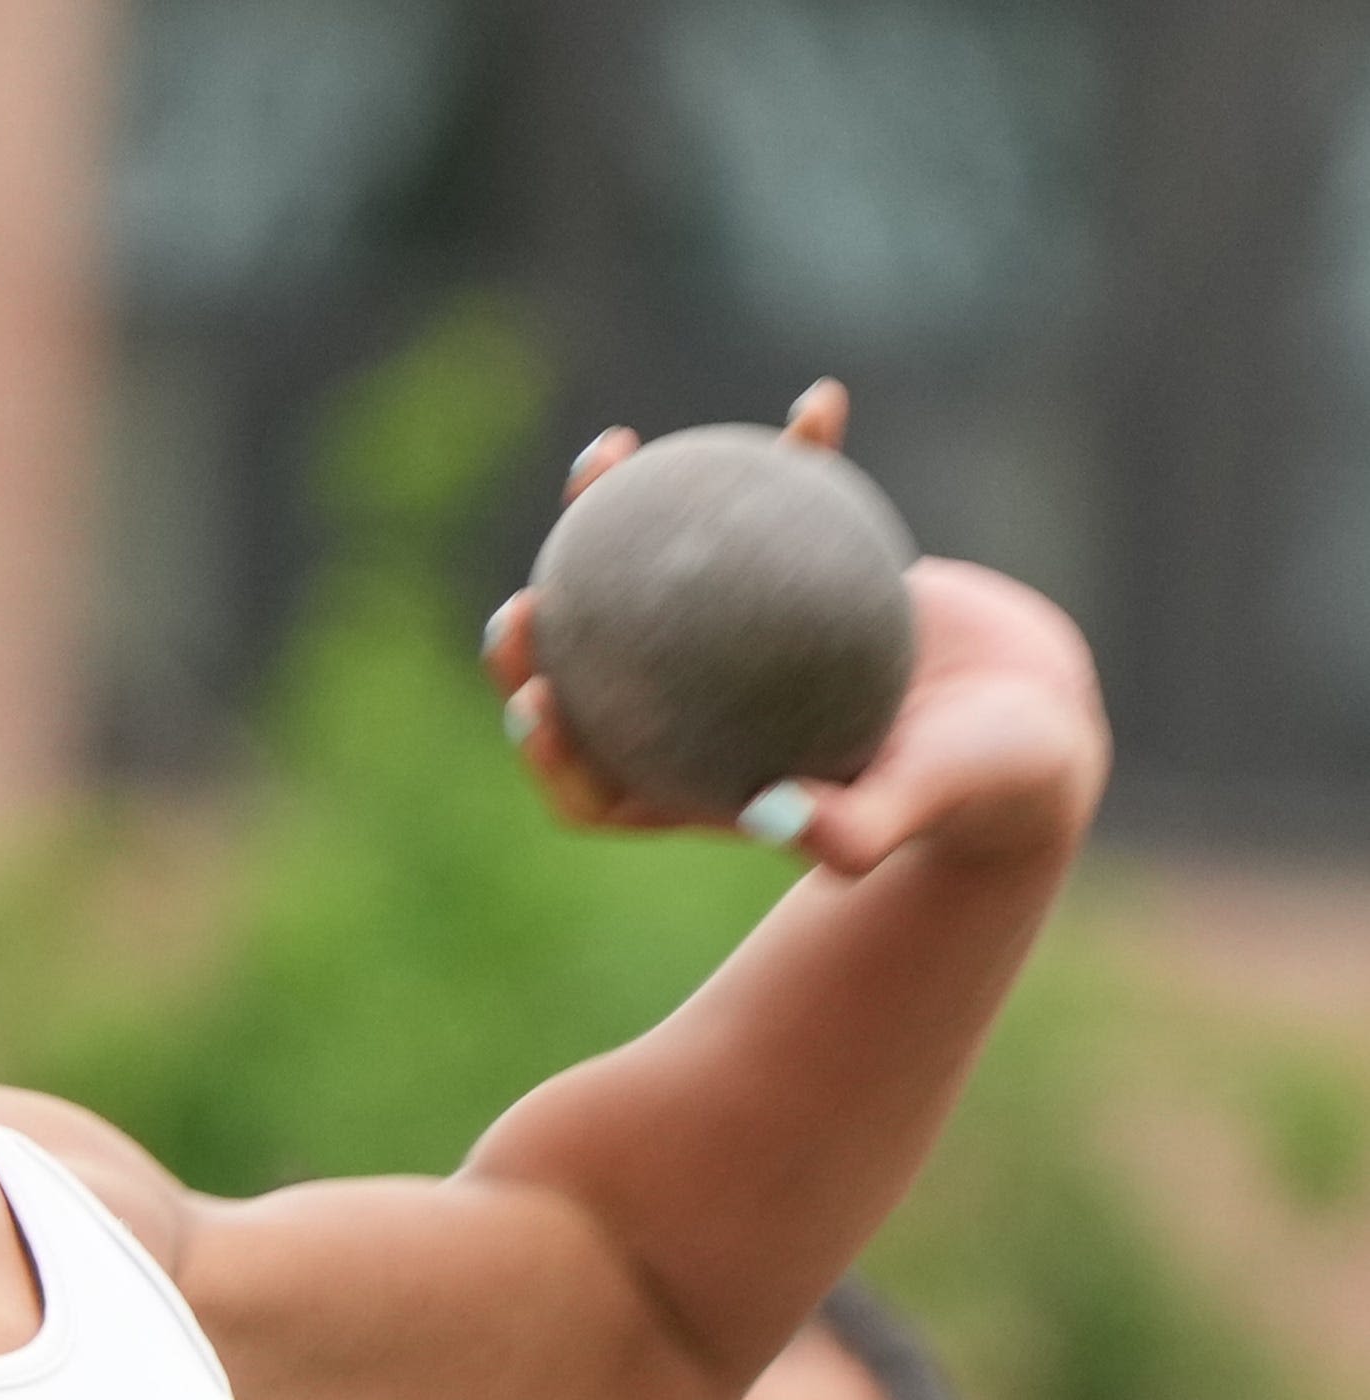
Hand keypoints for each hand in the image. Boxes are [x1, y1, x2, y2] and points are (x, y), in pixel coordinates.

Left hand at [485, 382, 1108, 877]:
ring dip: (617, 514)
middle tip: (527, 597)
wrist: (1036, 728)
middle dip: (542, 641)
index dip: (550, 755)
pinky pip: (783, 501)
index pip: (598, 786)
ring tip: (606, 449)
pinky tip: (820, 404)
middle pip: (595, 677)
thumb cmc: (973, 788)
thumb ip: (852, 830)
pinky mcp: (810, 572)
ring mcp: (749, 636)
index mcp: (708, 783)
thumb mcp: (918, 807)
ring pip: (655, 576)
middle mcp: (708, 711)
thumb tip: (776, 820)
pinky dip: (795, 454)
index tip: (531, 704)